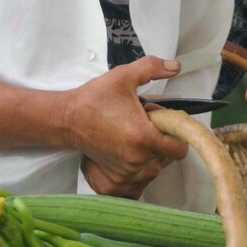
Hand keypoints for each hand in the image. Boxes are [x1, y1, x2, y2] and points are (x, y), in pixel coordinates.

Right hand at [64, 55, 188, 191]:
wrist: (67, 119)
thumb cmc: (94, 100)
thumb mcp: (124, 76)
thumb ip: (153, 68)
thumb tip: (175, 67)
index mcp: (143, 137)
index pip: (179, 148)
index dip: (175, 132)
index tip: (161, 120)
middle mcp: (137, 159)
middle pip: (167, 155)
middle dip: (161, 138)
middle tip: (143, 122)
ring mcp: (126, 171)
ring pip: (154, 166)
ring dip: (150, 152)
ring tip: (133, 134)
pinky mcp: (116, 178)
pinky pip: (139, 179)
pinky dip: (138, 165)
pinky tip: (128, 148)